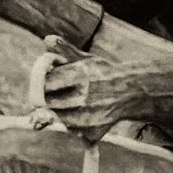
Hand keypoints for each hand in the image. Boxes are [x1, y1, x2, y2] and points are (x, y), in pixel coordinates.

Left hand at [41, 49, 172, 143]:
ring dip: (60, 111)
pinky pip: (70, 130)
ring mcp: (87, 118)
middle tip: (61, 93)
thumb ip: (65, 50)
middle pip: (48, 102)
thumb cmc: (104, 73)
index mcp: (79, 76)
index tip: (46, 83)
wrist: (131, 92)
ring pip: (58, 118)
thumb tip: (47, 39)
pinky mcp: (91, 133)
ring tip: (73, 102)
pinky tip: (83, 114)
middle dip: (50, 98)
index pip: (44, 84)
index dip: (42, 84)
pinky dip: (73, 124)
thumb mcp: (87, 59)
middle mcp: (82, 98)